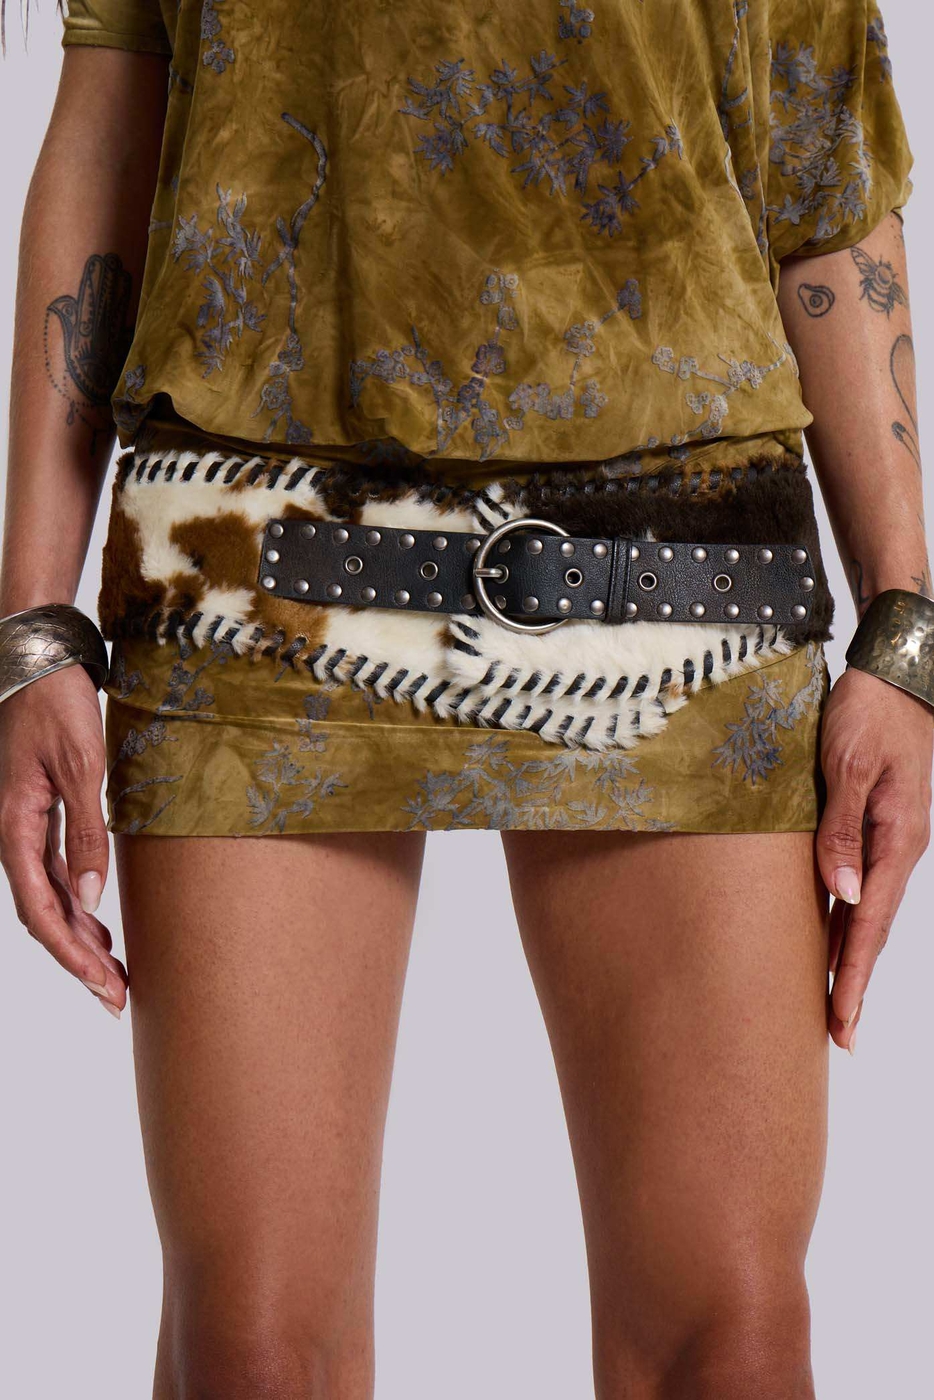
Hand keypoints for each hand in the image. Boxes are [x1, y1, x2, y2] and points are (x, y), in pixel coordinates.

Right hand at [0, 665, 125, 1016]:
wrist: (39, 659)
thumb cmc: (56, 706)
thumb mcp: (81, 768)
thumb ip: (86, 833)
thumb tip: (90, 897)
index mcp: (14, 828)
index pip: (41, 909)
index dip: (71, 953)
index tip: (103, 985)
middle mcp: (13, 833)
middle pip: (43, 913)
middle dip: (78, 959)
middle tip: (116, 996)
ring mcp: (25, 824)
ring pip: (48, 896)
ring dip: (79, 935)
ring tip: (114, 971)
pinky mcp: (40, 811)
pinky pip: (53, 870)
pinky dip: (77, 902)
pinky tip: (99, 922)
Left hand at [816, 666, 932, 1051]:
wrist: (895, 674)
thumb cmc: (868, 712)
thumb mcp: (846, 766)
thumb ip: (840, 830)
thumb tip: (840, 894)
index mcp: (896, 840)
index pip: (871, 924)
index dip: (855, 976)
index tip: (842, 1022)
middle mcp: (898, 848)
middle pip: (873, 929)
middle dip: (856, 984)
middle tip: (838, 1036)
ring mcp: (889, 839)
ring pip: (867, 912)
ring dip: (851, 958)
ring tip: (834, 1003)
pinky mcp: (876, 825)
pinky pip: (861, 885)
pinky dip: (847, 920)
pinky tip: (831, 939)